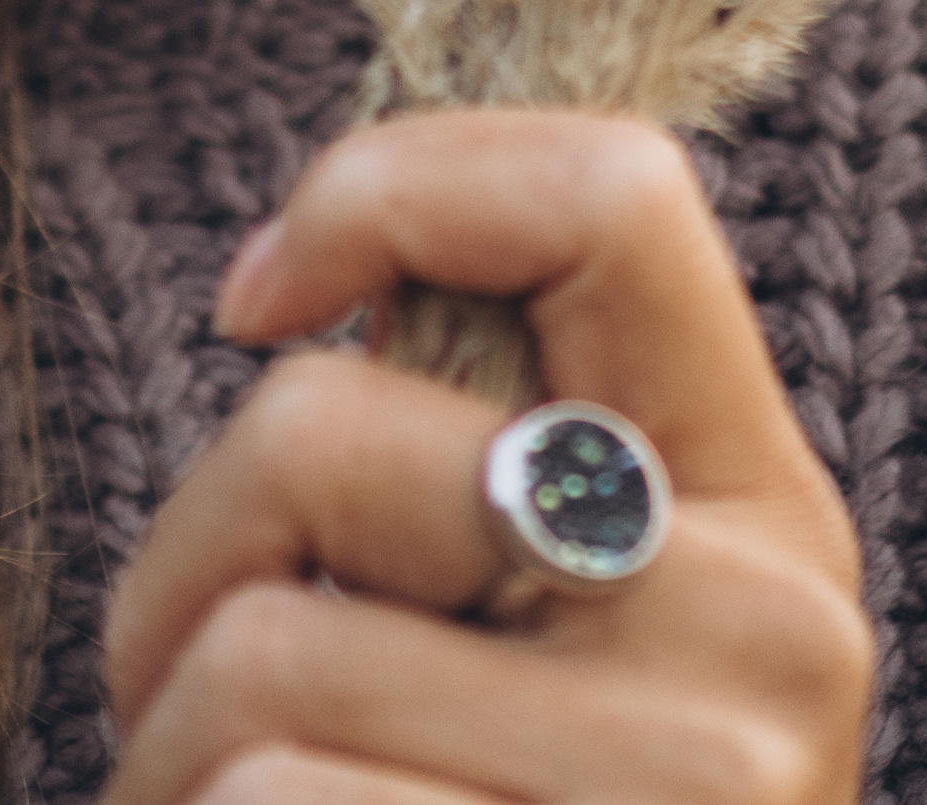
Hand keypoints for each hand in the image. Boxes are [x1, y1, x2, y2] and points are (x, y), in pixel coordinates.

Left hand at [102, 111, 870, 804]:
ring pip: (252, 658)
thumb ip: (477, 468)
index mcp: (765, 508)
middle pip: (326, 433)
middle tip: (182, 688)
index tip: (259, 305)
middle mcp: (770, 638)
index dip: (390, 183)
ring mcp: (689, 803)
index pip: (614, 188)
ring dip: (156, 761)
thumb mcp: (551, 643)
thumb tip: (294, 292)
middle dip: (178, 562)